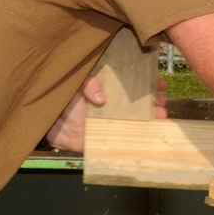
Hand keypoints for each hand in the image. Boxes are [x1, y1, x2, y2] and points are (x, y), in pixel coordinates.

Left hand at [45, 75, 167, 151]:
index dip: (149, 80)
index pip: (135, 80)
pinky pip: (133, 134)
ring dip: (155, 114)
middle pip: (143, 98)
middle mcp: (118, 102)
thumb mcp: (75, 85)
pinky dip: (146, 132)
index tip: (159, 82)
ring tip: (160, 112)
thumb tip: (101, 97)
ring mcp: (118, 119)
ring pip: (142, 115)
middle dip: (156, 98)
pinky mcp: (115, 135)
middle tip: (160, 98)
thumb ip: (86, 83)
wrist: (53, 125)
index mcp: (111, 86)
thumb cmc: (64, 101)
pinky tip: (154, 129)